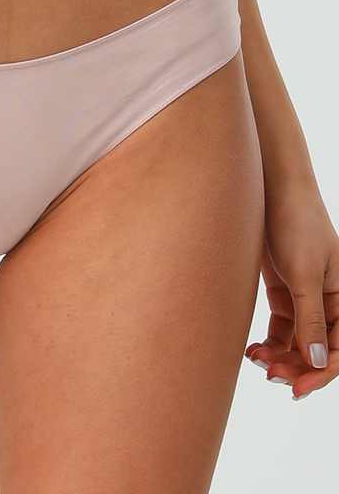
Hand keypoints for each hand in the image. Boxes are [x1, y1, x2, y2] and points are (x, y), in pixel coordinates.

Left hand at [245, 183, 338, 398]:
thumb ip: (311, 318)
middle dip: (296, 365)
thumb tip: (317, 362)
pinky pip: (281, 326)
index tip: (296, 388)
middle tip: (269, 375)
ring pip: (296, 340)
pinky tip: (252, 349)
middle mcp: (328, 302)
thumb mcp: (306, 274)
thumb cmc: (296, 226)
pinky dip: (269, 340)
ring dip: (280, 355)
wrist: (269, 192)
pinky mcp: (283, 290)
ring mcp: (304, 296)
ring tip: (256, 360)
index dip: (321, 372)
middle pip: (317, 348)